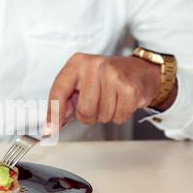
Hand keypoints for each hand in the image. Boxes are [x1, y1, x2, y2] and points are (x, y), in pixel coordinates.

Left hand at [45, 52, 172, 132]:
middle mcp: (95, 66)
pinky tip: (122, 101)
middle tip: (96, 104)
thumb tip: (52, 123)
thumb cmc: (108, 77)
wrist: (141, 71)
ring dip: (105, 115)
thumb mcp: (82, 80)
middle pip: (83, 110)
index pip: (59, 91)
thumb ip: (66, 99)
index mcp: (77, 63)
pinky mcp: (130, 88)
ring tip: (111, 99)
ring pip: (101, 116)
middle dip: (88, 116)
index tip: (50, 129)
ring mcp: (114, 76)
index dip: (54, 113)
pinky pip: (118, 117)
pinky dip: (119, 115)